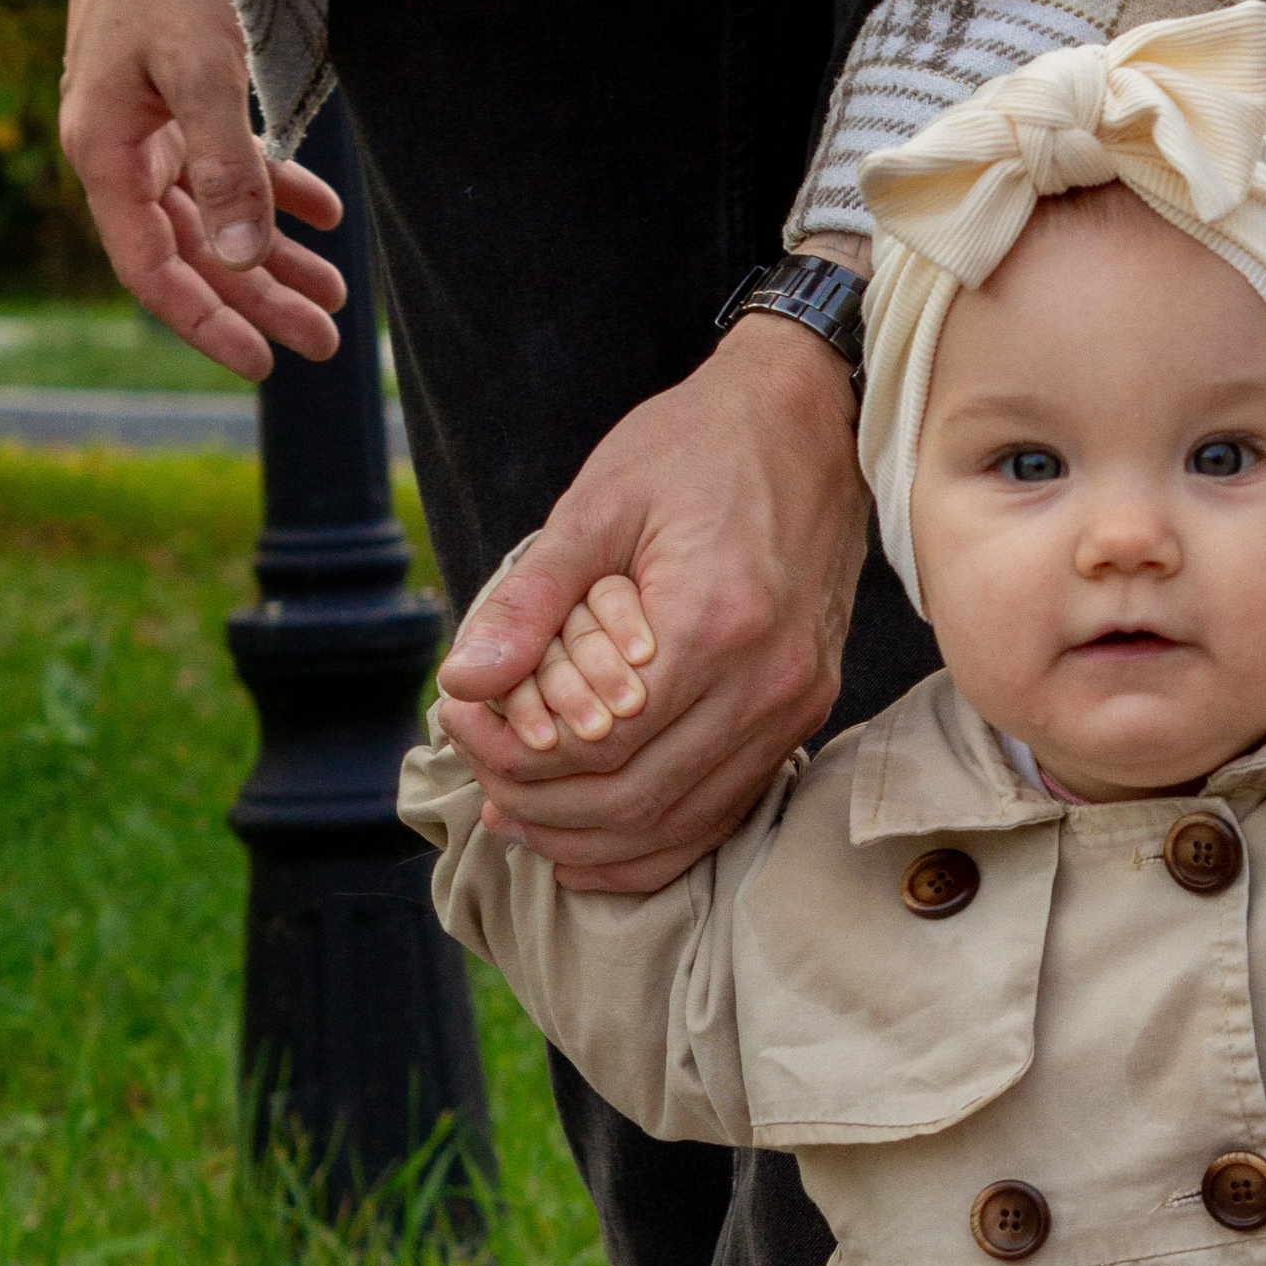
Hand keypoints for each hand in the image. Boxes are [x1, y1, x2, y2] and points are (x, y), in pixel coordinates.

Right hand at [61, 0, 346, 375]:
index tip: (264, 364)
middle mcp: (123, 145)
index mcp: (104, 149)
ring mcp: (154, 120)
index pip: (152, 266)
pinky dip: (280, 191)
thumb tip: (246, 259)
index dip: (206, 320)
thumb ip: (226, 165)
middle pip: (195, 249)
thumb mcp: (202, 67)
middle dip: (259, 298)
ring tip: (336, 293)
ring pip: (218, 212)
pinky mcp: (186, 91)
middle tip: (327, 342)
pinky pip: (232, 162)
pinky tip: (325, 215)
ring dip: (275, 254)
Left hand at [436, 304, 868, 893]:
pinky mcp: (803, 715)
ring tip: (518, 815)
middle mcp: (766, 683)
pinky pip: (722, 814)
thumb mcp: (597, 504)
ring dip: (587, 838)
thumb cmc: (698, 448)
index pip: (594, 741)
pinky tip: (589, 839)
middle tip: (478, 779)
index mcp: (713, 622)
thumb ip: (530, 600)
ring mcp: (794, 707)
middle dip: (538, 805)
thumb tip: (462, 680)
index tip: (456, 719)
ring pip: (677, 825)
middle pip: (632, 799)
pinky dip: (650, 843)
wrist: (810, 421)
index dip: (509, 752)